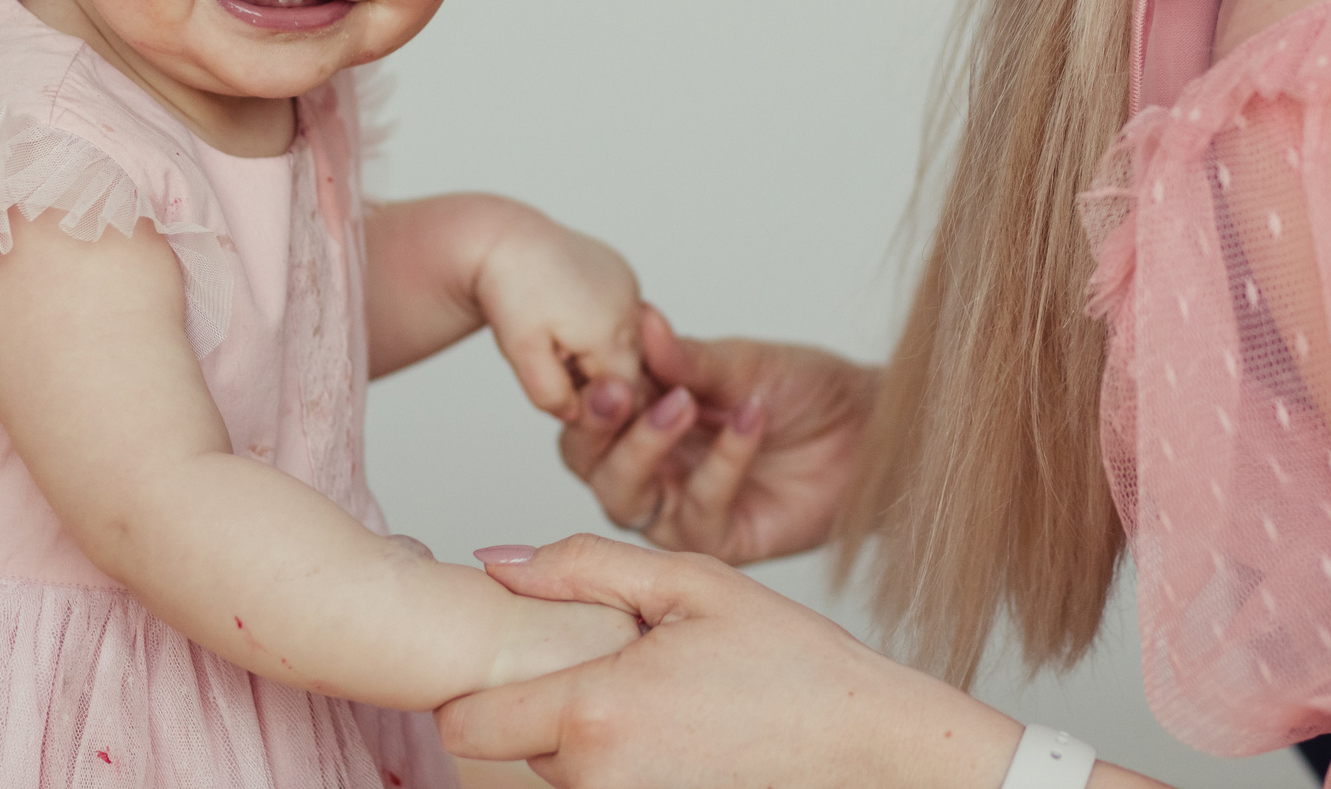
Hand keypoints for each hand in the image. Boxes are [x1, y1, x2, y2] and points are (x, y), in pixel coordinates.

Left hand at [439, 536, 1016, 788]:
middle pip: (510, 743)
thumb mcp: (690, 583)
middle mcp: (597, 781)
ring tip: (659, 693)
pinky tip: (676, 731)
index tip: (509, 652)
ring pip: (557, 770)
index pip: (464, 723)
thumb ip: (580, 567)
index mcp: (595, 712)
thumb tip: (493, 563)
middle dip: (544, 699)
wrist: (866, 746)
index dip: (474, 685)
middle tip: (619, 658)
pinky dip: (621, 763)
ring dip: (586, 733)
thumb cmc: (792, 661)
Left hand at [475, 211, 644, 422]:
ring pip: (626, 344)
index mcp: (612, 331)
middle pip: (627, 369)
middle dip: (594, 377)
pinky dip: (599, 328)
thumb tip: (574, 414)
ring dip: (596, 352)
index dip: (593, 404)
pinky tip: (566, 318)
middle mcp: (631, 305)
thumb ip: (550, 393)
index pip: (624, 396)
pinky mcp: (622, 273)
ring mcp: (629, 285)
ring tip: (556, 336)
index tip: (558, 389)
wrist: (501, 239)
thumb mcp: (521, 352)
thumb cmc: (509, 291)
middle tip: (552, 360)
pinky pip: (621, 317)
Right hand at [563, 306, 877, 563]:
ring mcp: (680, 505)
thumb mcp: (745, 362)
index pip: (587, 408)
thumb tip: (642, 322)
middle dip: (597, 428)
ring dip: (645, 448)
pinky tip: (748, 420)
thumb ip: (689, 358)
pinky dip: (721, 465)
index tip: (605, 360)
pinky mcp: (720, 540)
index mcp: (643, 413)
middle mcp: (650, 465)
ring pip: (624, 496)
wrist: (872, 427)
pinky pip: (698, 514)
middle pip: (587, 460)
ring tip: (683, 403)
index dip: (587, 388)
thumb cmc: (807, 390)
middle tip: (621, 393)